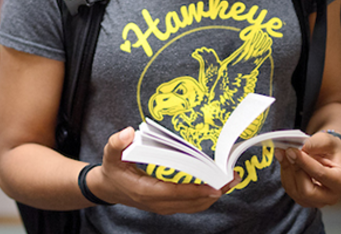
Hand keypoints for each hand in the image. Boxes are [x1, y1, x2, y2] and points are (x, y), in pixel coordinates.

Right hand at [90, 127, 233, 214]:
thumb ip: (117, 143)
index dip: (195, 191)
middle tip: (232, 177)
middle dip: (214, 191)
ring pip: (195, 206)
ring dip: (214, 194)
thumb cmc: (112, 170)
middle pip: (191, 202)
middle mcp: (157, 203)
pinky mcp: (169, 205)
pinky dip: (207, 197)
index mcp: (145, 192)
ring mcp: (164, 206)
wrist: (108, 188)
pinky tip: (219, 186)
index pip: (174, 193)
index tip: (215, 187)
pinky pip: (192, 205)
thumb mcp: (110, 155)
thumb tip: (128, 133)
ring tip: (231, 180)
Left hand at [279, 132, 340, 207]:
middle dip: (294, 169)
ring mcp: (317, 202)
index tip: (291, 150)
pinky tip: (285, 160)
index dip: (303, 162)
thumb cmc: (331, 150)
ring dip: (286, 169)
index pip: (320, 175)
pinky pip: (289, 188)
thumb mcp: (328, 141)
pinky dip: (285, 173)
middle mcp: (331, 197)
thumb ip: (316, 143)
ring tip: (283, 152)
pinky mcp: (304, 200)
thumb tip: (300, 148)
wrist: (330, 158)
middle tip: (286, 151)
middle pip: (306, 190)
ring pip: (294, 190)